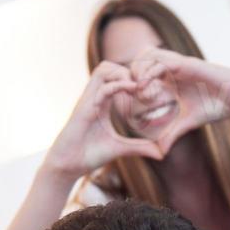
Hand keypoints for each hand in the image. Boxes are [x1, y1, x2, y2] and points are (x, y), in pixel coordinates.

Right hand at [43, 62, 163, 179]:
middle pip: (112, 66)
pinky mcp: (85, 105)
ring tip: (137, 90)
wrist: (67, 164)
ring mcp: (89, 98)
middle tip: (145, 89)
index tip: (149, 93)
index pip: (118, 77)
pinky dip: (119, 85)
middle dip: (130, 71)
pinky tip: (131, 95)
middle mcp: (96, 96)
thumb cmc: (90, 155)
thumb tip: (161, 154)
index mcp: (103, 102)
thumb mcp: (121, 148)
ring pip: (105, 67)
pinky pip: (102, 84)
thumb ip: (140, 147)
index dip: (134, 79)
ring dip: (123, 74)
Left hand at [129, 48, 229, 155]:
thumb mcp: (188, 123)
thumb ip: (172, 133)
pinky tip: (146, 90)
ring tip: (139, 91)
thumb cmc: (217, 107)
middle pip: (140, 59)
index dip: (133, 83)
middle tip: (131, 94)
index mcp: (171, 79)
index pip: (143, 71)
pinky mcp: (187, 63)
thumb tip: (160, 151)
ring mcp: (178, 64)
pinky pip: (161, 62)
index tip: (129, 101)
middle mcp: (171, 68)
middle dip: (131, 74)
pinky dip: (149, 74)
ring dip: (139, 72)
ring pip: (147, 55)